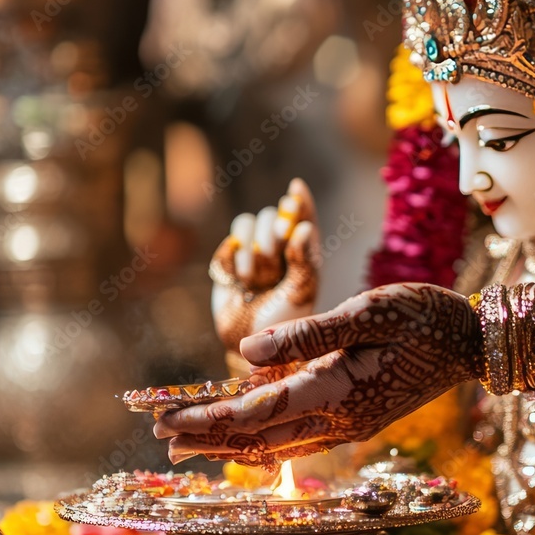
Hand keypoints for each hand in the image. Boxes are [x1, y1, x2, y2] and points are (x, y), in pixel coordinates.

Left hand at [154, 283, 482, 466]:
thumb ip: (308, 334)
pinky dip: (261, 438)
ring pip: (276, 444)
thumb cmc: (424, 316)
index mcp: (337, 391)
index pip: (256, 414)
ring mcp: (349, 425)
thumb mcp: (368, 310)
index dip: (205, 419)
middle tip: (160, 438)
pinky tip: (244, 434)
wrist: (473, 344)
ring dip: (230, 443)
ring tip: (189, 443)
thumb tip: (246, 349)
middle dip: (207, 439)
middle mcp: (339, 420)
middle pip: (258, 439)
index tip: (163, 420)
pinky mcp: (356, 419)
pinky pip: (298, 438)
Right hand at [210, 178, 318, 357]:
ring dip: (251, 245)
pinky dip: (234, 256)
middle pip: (273, 215)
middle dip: (270, 231)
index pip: (304, 217)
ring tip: (253, 276)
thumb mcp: (300, 293)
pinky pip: (230, 241)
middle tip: (272, 251)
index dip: (300, 201)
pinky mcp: (229, 259)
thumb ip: (304, 261)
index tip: (295, 189)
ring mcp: (252, 252)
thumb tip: (304, 228)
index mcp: (303, 252)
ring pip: (248, 221)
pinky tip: (239, 279)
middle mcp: (279, 247)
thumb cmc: (283, 321)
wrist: (249, 344)